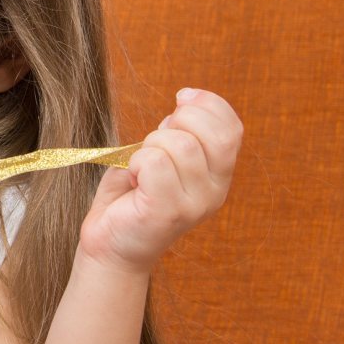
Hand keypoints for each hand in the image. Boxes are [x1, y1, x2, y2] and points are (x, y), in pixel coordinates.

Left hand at [79, 88, 241, 273]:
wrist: (110, 244)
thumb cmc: (131, 196)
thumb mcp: (162, 155)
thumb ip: (180, 131)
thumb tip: (186, 101)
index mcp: (218, 176)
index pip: (232, 129)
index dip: (208, 104)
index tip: (180, 98)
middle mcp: (214, 192)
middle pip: (212, 134)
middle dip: (178, 122)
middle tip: (154, 142)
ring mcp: (194, 205)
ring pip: (179, 145)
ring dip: (150, 145)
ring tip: (140, 167)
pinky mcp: (167, 212)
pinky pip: (154, 163)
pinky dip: (136, 162)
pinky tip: (134, 179)